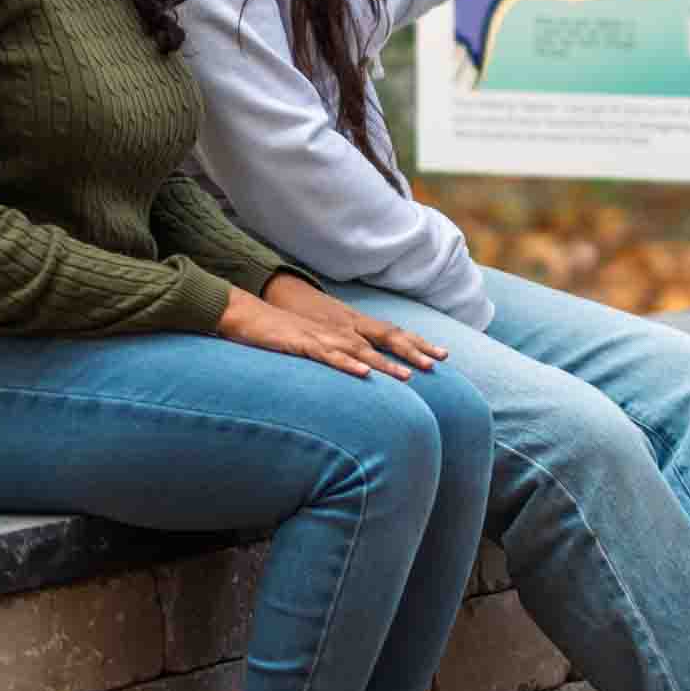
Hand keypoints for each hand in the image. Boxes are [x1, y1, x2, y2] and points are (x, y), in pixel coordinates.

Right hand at [215, 272, 446, 377]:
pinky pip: (329, 356)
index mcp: (346, 325)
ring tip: (409, 376)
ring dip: (385, 364)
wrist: (248, 314)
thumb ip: (339, 348)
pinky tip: (363, 374)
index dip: (415, 343)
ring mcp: (323, 336)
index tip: (441, 354)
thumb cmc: (282, 328)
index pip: (388, 333)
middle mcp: (340, 327)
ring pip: (361, 350)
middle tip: (439, 363)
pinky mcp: (303, 345)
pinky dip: (347, 364)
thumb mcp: (317, 338)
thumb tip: (360, 363)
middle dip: (412, 351)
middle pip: (383, 338)